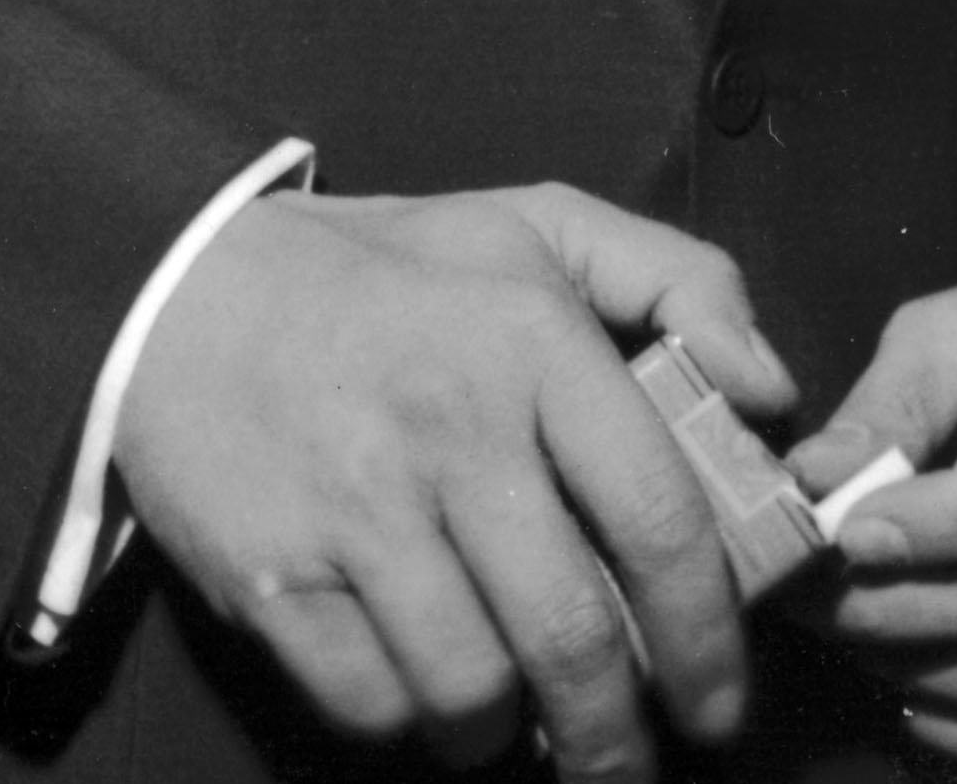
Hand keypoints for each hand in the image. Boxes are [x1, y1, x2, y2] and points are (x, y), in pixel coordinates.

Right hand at [110, 181, 793, 779]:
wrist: (183, 287)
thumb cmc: (389, 270)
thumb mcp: (540, 226)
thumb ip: (680, 278)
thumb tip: (773, 389)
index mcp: (534, 341)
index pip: (658, 519)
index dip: (709, 635)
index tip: (722, 700)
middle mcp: (454, 430)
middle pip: (574, 639)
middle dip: (621, 736)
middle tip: (634, 763)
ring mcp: (358, 511)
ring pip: (474, 692)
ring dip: (515, 734)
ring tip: (525, 718)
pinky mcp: (276, 580)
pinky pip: (375, 704)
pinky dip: (414, 721)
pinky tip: (429, 684)